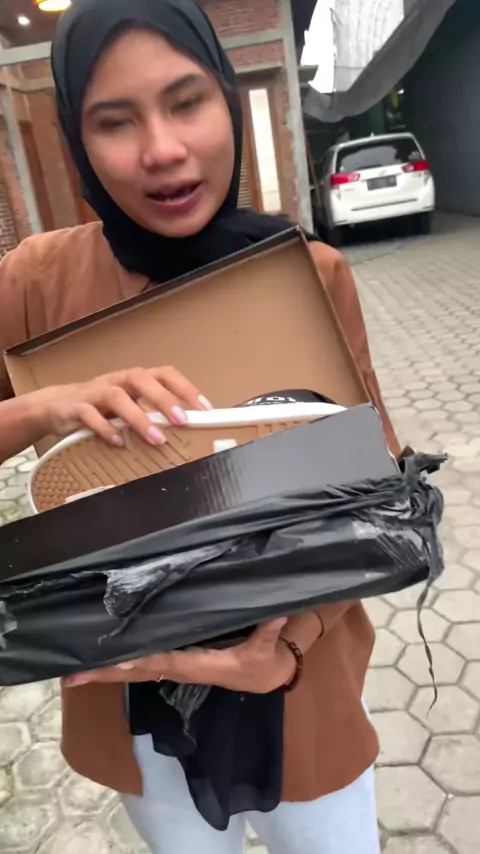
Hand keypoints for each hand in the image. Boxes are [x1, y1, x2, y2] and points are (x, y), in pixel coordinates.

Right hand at [28, 366, 211, 445]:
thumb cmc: (102, 408)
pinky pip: (89, 415)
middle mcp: (117, 381)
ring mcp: (95, 392)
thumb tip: (188, 431)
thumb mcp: (130, 408)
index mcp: (135, 380)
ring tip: (156, 438)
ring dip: (138, 417)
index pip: (164, 374)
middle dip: (164, 399)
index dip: (186, 388)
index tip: (205, 409)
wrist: (56, 406)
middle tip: (183, 421)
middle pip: (141, 379)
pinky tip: (119, 443)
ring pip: (116, 396)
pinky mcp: (75, 407)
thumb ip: (153, 415)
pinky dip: (105, 429)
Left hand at [63, 619, 296, 693]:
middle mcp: (179, 668)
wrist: (262, 678)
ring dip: (105, 672)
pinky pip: (141, 664)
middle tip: (72, 675)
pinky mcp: (173, 662)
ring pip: (134, 670)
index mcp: (198, 666)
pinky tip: (99, 661)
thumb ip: (267, 633)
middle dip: (105, 674)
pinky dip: (118, 664)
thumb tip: (275, 615)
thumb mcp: (266, 651)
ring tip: (74, 671)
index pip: (164, 662)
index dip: (141, 660)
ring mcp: (174, 667)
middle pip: (137, 671)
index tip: (117, 660)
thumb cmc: (261, 664)